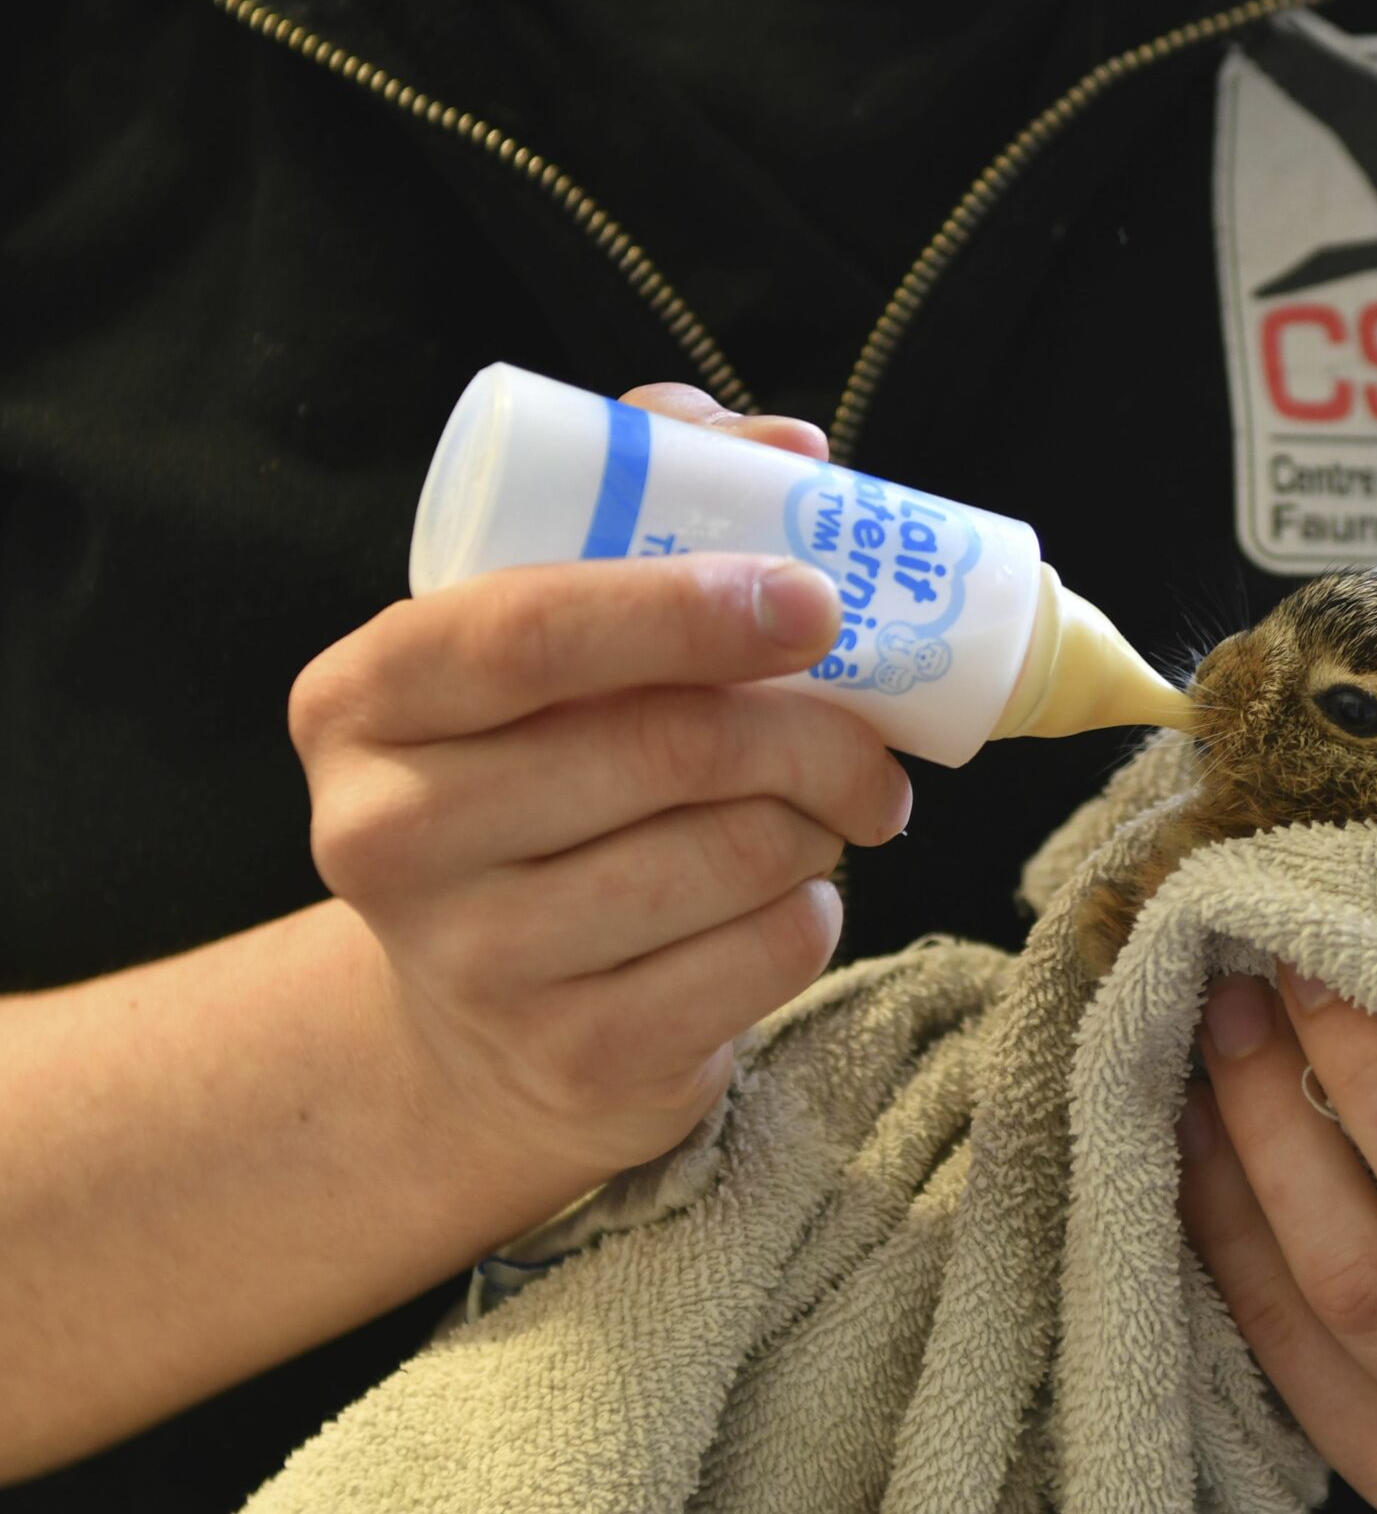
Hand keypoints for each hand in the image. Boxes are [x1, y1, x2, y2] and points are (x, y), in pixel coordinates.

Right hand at [288, 385, 910, 1180]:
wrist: (476, 1019)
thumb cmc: (537, 774)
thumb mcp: (543, 635)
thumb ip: (642, 501)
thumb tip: (791, 453)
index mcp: (363, 697)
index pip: (530, 633)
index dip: (688, 608)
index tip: (814, 600)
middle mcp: (386, 836)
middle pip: (664, 748)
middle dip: (812, 730)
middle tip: (875, 731)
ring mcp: (473, 965)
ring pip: (734, 854)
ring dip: (820, 819)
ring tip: (821, 810)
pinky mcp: (575, 1060)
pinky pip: (765, 954)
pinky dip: (813, 910)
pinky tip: (785, 896)